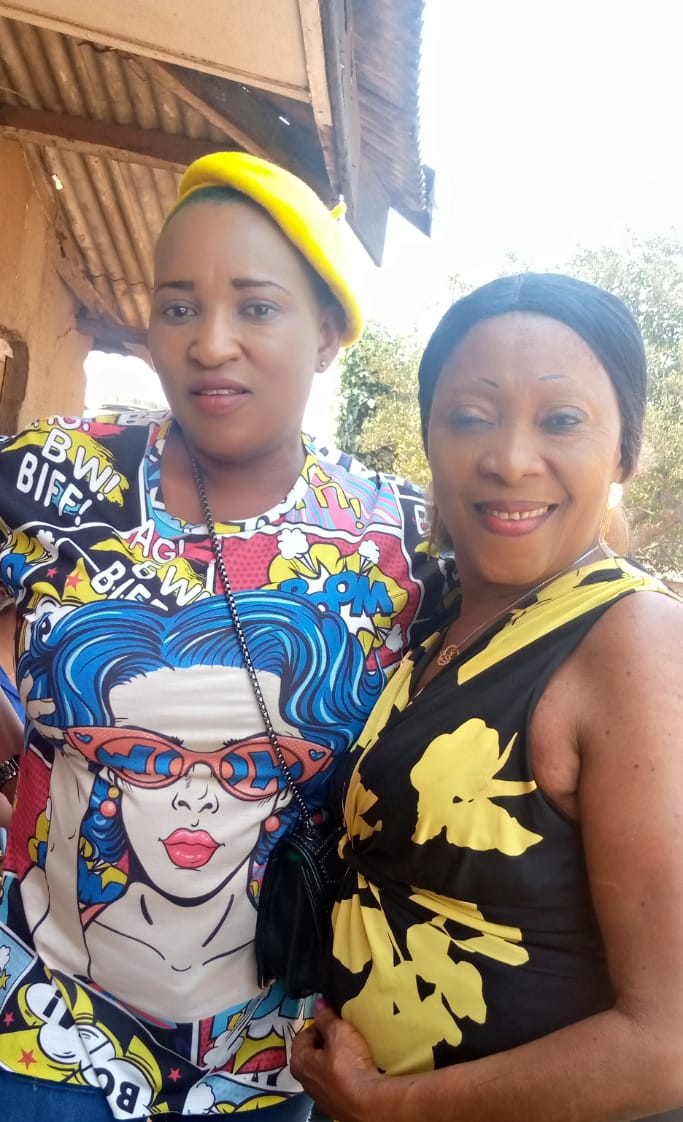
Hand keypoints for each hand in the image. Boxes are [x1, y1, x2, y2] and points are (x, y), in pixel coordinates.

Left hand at [291, 1000, 383, 1121]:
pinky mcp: (335, 1106)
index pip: (303, 1036)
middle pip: (312, 1054)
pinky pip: (336, 1084)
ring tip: (351, 1052)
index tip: (333, 1021)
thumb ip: (327, 1018)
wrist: (367, 1102)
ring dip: (334, 1060)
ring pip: (324, 1071)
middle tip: (342, 1035)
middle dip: (325, 1043)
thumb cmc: (348, 1064)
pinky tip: (355, 1072)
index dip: (318, 1025)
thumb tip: (317, 1003)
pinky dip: (342, 1076)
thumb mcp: (339, 1032)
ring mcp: (320, 1097)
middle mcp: (304, 1082)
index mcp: (299, 1062)